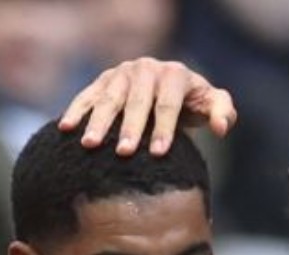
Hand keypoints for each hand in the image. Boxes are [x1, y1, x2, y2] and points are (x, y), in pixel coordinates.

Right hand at [58, 57, 235, 155]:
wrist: (166, 87)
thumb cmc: (191, 104)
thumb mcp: (211, 104)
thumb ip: (222, 112)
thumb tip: (221, 128)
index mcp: (174, 74)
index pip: (168, 102)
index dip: (164, 127)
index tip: (158, 153)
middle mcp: (146, 69)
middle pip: (137, 101)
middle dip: (130, 127)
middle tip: (124, 153)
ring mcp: (122, 73)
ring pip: (109, 98)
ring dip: (98, 121)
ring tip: (90, 145)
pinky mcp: (103, 80)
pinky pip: (87, 95)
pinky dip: (76, 110)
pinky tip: (66, 128)